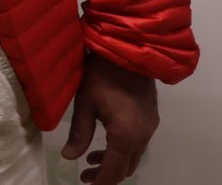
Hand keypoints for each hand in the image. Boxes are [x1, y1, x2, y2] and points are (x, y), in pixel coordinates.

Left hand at [60, 53, 158, 183]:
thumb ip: (79, 133)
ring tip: (90, 159)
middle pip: (126, 166)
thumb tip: (70, 157)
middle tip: (85, 174)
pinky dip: (122, 148)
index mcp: (126, 136)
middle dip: (106, 174)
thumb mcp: (84, 102)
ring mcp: (150, 127)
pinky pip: (138, 142)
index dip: (101, 181)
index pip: (115, 170)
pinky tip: (106, 141)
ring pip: (133, 155)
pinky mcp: (151, 118)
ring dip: (114, 160)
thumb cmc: (102, 73)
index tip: (86, 184)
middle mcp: (143, 136)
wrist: (130, 51)